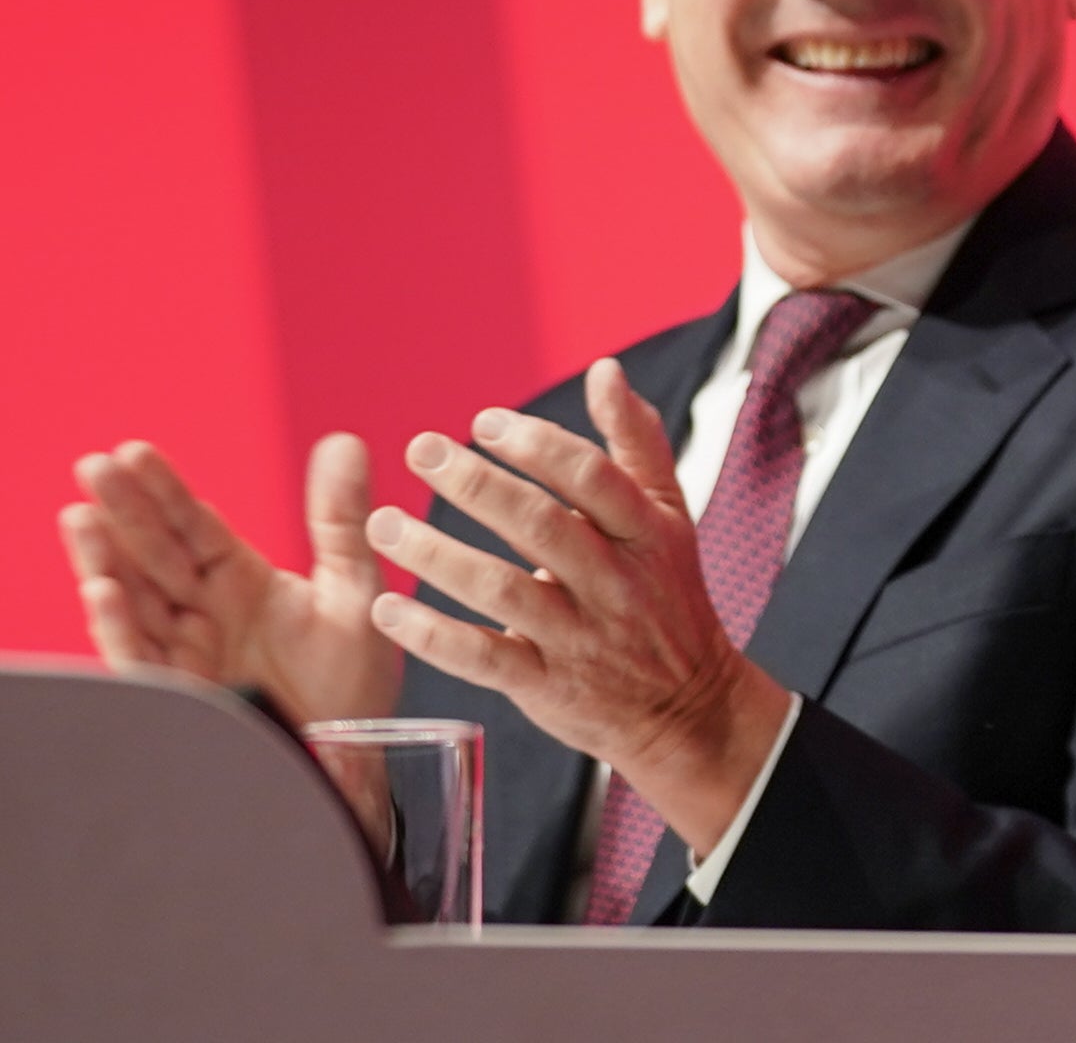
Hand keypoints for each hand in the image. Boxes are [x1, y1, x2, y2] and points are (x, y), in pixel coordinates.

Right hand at [58, 434, 399, 726]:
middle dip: (125, 511)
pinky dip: (122, 628)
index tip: (134, 451)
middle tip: (94, 466)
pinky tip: (104, 592)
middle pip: (155, 553)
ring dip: (106, 561)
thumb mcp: (354, 588)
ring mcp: (190, 653)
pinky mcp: (187, 695)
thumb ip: (341, 518)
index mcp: (240, 581)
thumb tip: (343, 442)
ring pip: (136, 599)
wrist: (355, 761)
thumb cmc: (352, 684)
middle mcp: (206, 613)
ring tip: (82, 517)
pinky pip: (144, 660)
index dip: (164, 490)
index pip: (192, 525)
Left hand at [363, 359, 789, 855]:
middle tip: (421, 450)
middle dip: (476, 485)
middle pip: (541, 526)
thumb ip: (636, 442)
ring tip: (385, 523)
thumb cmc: (668, 597)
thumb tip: (605, 371)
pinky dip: (432, 635)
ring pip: (503, 591)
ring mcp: (582, 638)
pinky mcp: (548, 687)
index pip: (592, 478)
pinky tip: (386, 609)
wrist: (687, 707)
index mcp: (648, 533)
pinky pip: (484, 659)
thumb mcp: (669, 516)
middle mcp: (616, 583)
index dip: (536, 446)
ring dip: (437, 555)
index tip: (482, 422)